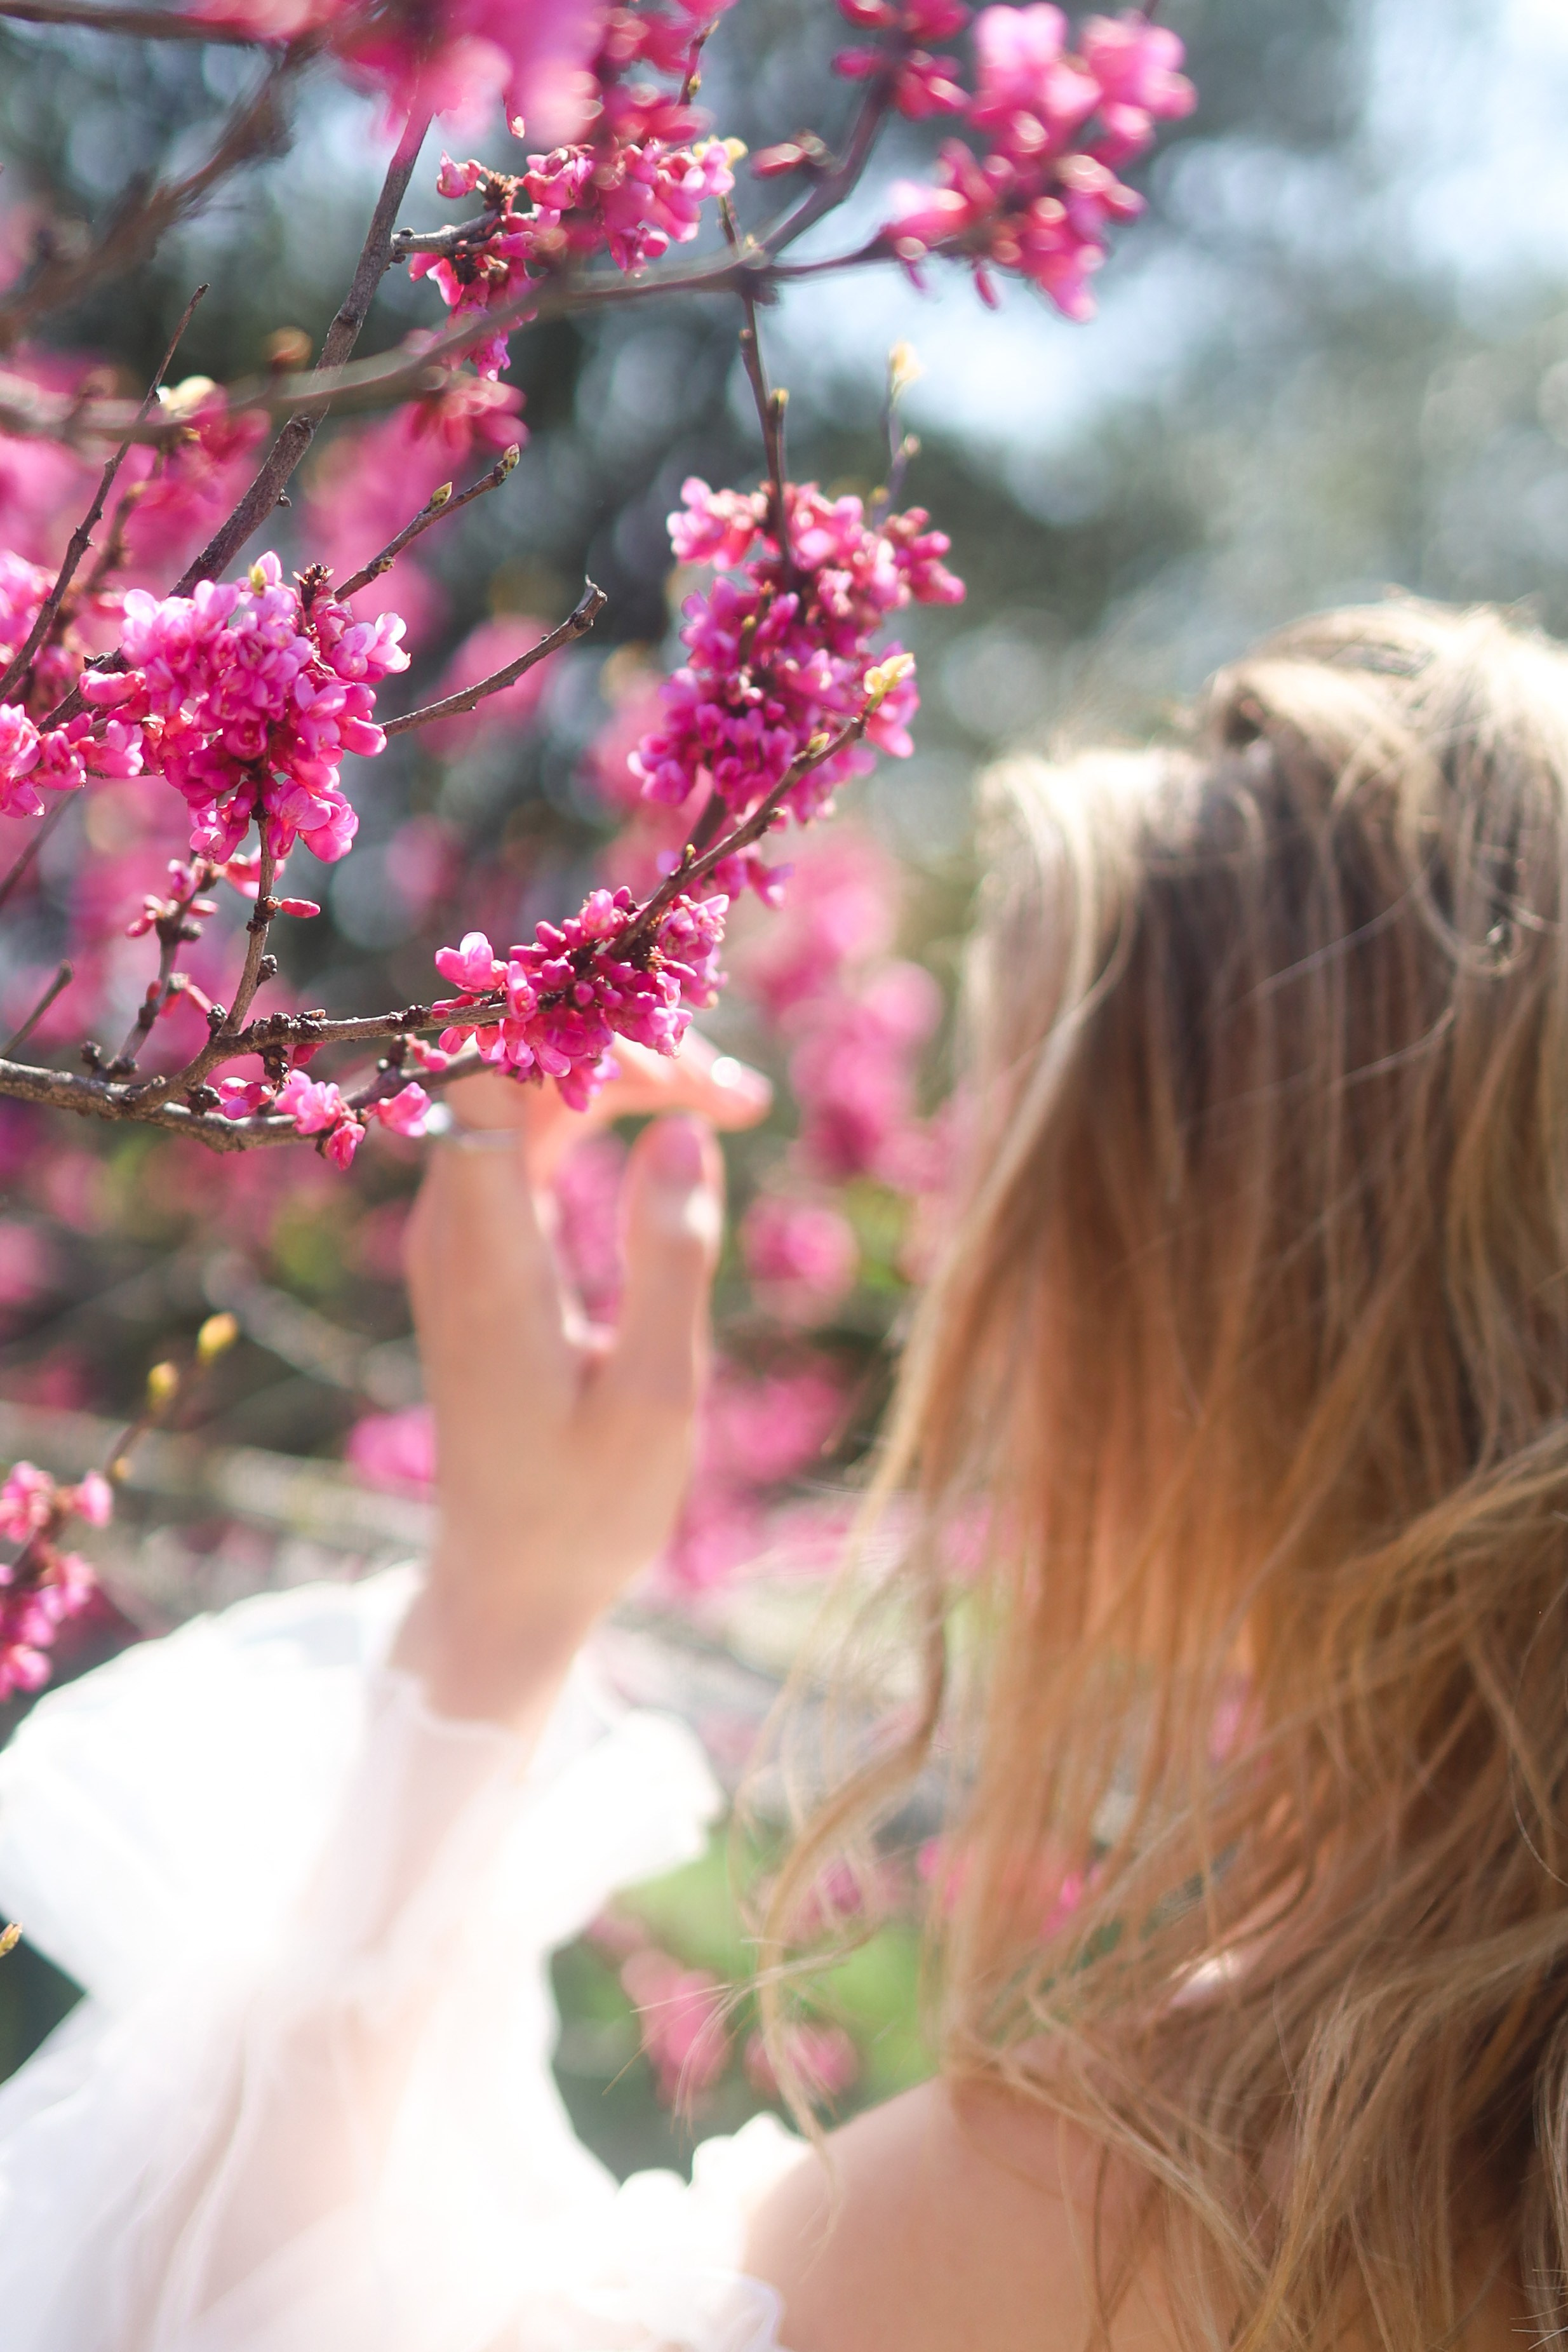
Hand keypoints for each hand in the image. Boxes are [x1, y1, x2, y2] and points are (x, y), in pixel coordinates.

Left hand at [393, 1038, 770, 1724]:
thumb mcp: (657, 1395)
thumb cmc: (585, 1508)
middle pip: (519, 1069)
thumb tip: (686, 1129)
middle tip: (743, 1100)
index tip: (676, 1042)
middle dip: (630, 1054)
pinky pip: (523, 1141)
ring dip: (622, 1082)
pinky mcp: (478, 1256)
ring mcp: (459, 1239)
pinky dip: (598, 1118)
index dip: (565, 1022)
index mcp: (488, 1256)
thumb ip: (671, 1256)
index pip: (481, 1070)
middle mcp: (454, 1230)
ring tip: (732, 1107)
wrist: (506, 1584)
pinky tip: (674, 1136)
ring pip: (525, 1098)